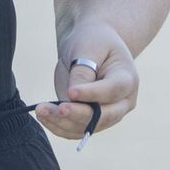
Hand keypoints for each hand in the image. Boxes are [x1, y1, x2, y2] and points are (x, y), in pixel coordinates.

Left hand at [34, 19, 139, 142]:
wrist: (91, 45)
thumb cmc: (92, 41)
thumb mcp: (88, 48)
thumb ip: (82, 71)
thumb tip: (72, 97)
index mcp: (127, 79)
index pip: (113, 91)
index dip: (92, 94)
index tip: (71, 92)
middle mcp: (122, 102)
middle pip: (104, 116)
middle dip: (79, 115)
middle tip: (58, 108)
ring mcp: (107, 113)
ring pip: (88, 127)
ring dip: (63, 122)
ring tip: (41, 111)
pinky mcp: (90, 118)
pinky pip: (76, 129)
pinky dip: (59, 126)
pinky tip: (43, 116)